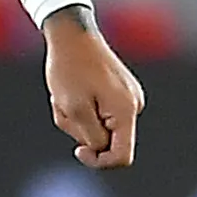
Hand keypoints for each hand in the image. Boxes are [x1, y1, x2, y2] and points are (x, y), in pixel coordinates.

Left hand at [43, 8, 142, 168]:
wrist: (71, 34)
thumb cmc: (69, 69)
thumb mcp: (74, 108)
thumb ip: (91, 136)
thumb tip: (101, 150)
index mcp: (127, 111)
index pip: (122, 156)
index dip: (99, 161)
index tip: (77, 150)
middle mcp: (134, 106)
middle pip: (107, 142)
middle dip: (80, 131)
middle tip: (63, 108)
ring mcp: (127, 98)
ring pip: (99, 128)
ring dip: (76, 119)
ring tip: (64, 96)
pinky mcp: (118, 93)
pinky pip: (98, 114)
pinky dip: (80, 109)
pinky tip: (70, 92)